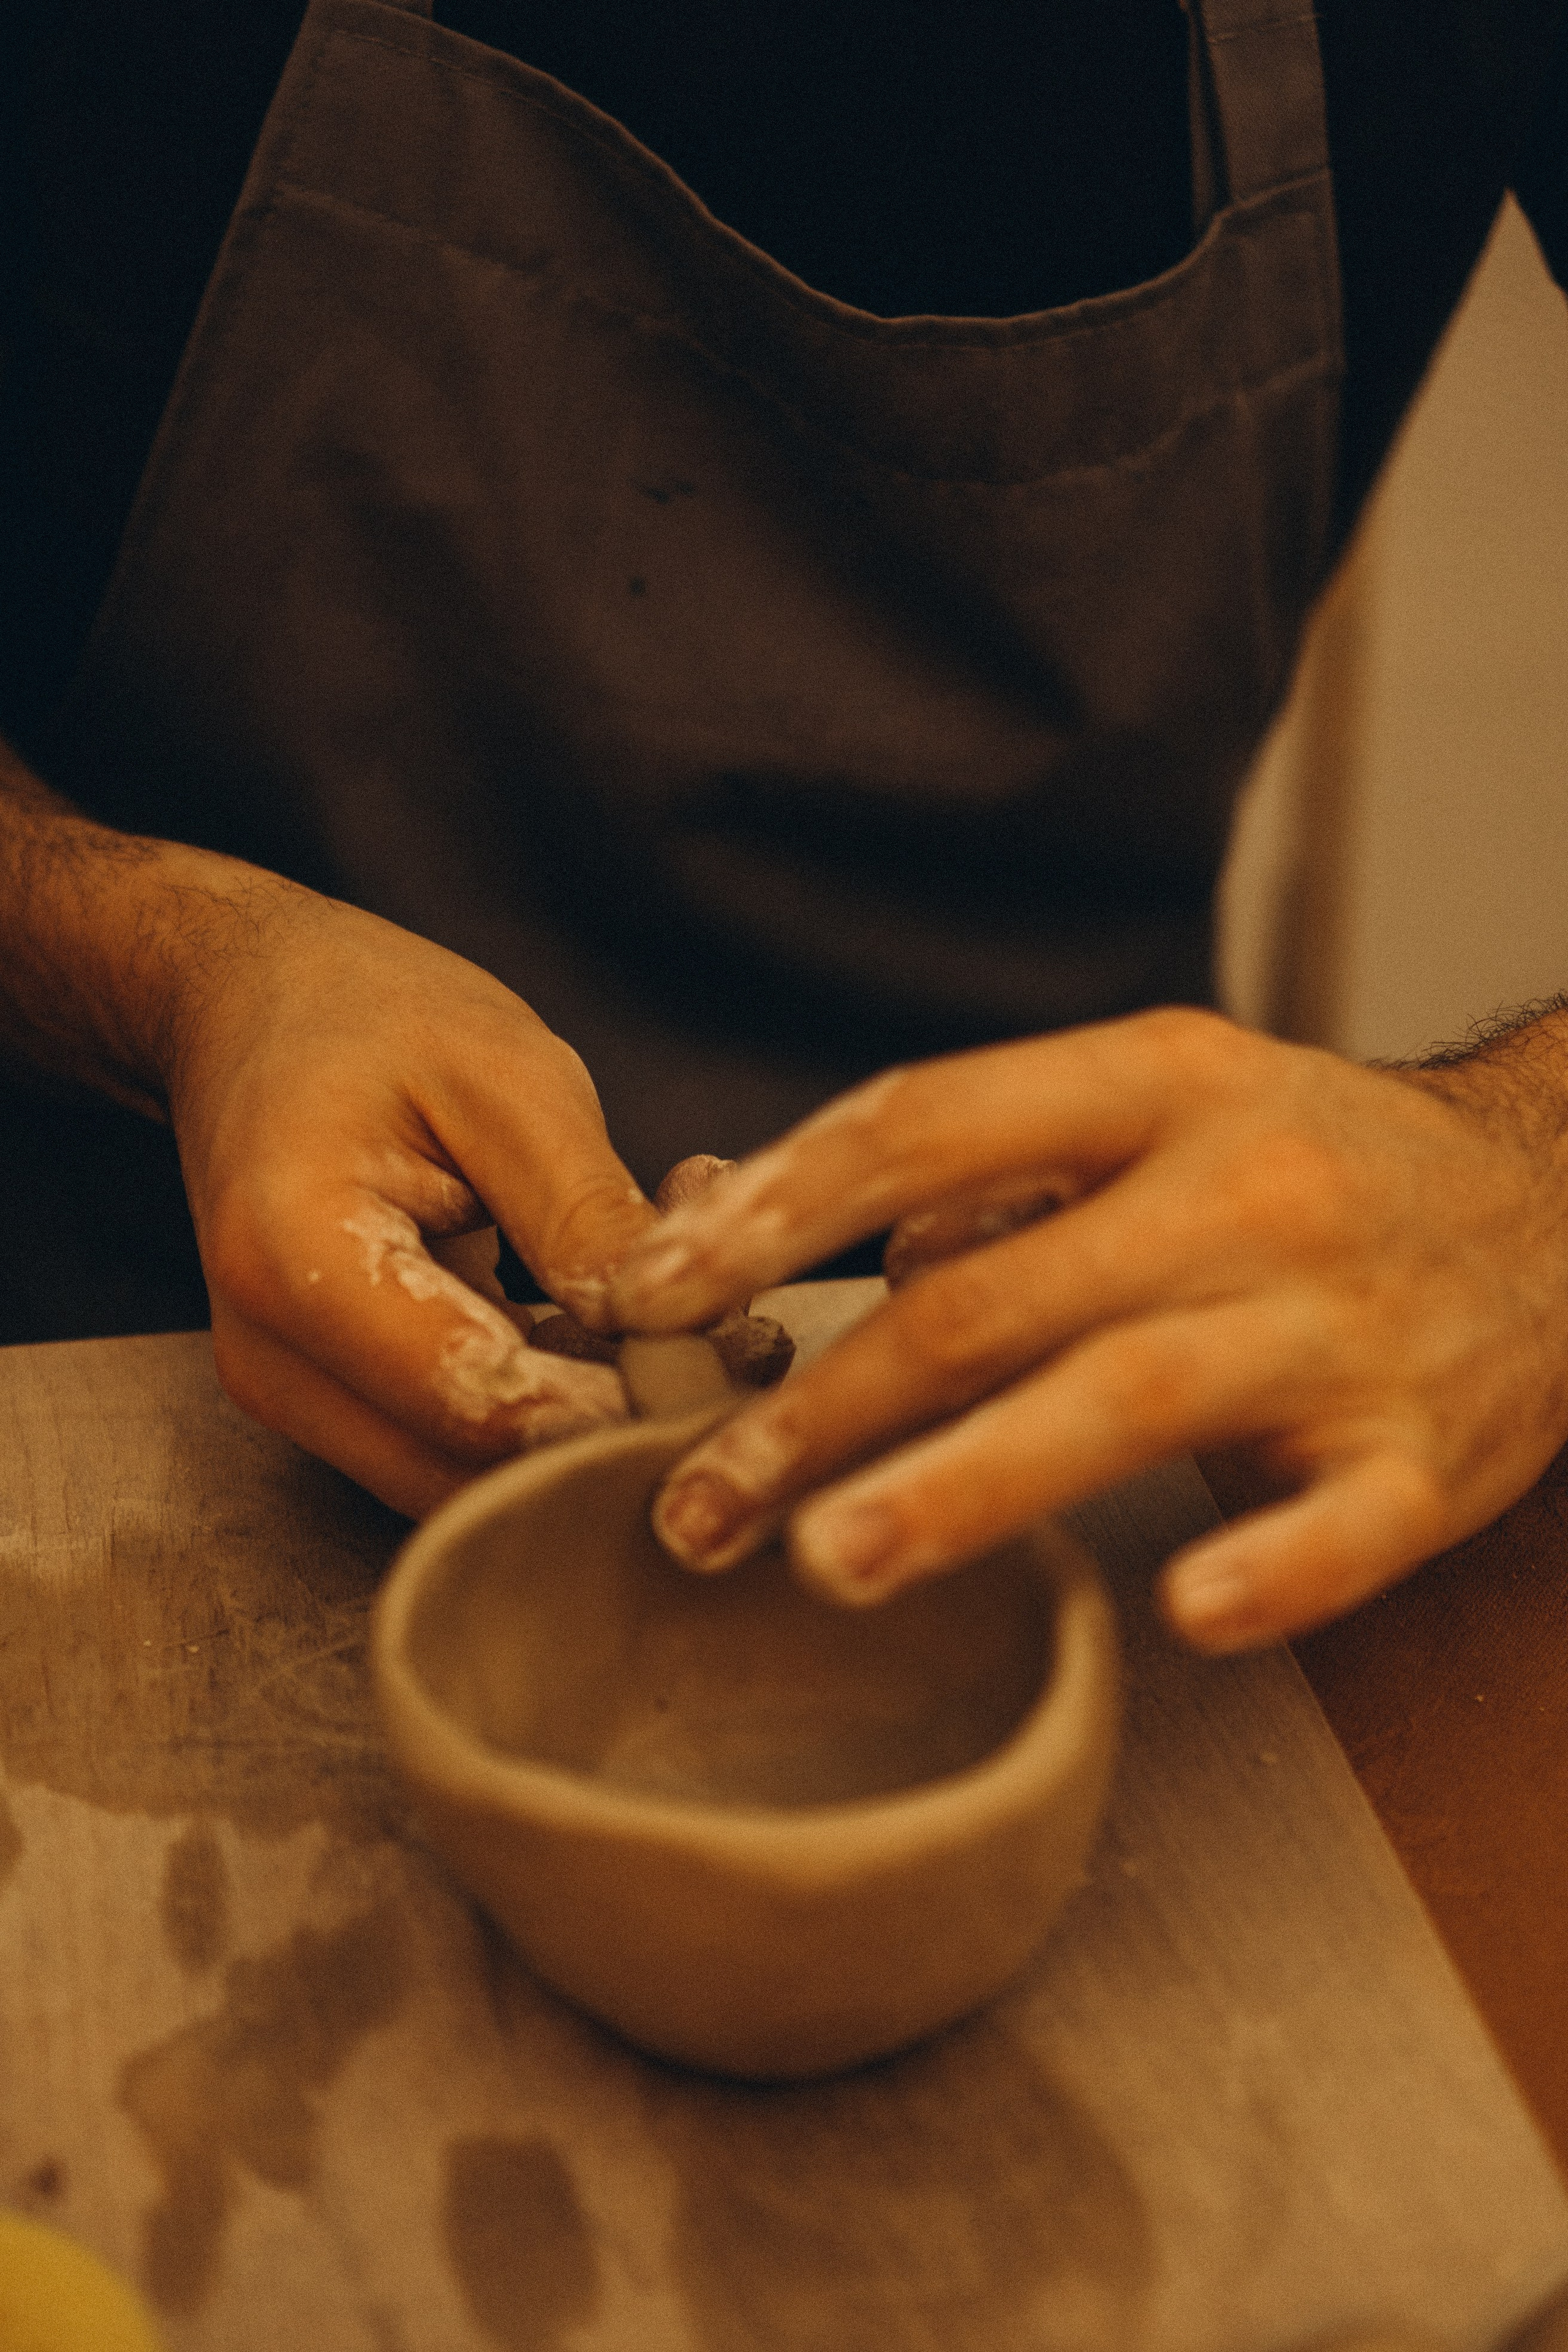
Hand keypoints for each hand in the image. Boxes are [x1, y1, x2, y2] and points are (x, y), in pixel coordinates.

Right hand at [154, 870, 670, 1515]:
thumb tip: (674, 1332)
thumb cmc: (377, 1016)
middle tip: (746, 1346)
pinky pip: (455, 1444)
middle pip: (470, 1472)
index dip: (614, 1403)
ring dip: (591, 1420)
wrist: (250, 1009)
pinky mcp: (330, 1402)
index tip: (733, 1355)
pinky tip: (623, 1317)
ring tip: (699, 1317)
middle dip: (615, 1426)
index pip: (477, 1401)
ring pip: (470, 1478)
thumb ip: (584, 1212)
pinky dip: (551, 1401)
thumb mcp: (508, 1076)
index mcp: (295, 1258)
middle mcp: (272, 1358)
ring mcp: (293, 1393)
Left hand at [606, 1007, 1567, 1650]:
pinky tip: (1179, 1613)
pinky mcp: (1424, 1452)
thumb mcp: (1162, 1104)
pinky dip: (1262, 1568)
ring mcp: (1339, 1324)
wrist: (1556, 1205)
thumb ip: (1000, 1169)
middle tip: (692, 1502)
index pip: (923, 1123)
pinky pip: (1339, 1526)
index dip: (771, 1210)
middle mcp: (1242, 1189)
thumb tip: (842, 1253)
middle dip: (818, 1404)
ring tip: (828, 1561)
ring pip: (1125, 1401)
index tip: (649, 1288)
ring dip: (964, 1487)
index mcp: (1161, 1082)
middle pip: (988, 1296)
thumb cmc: (1307, 1164)